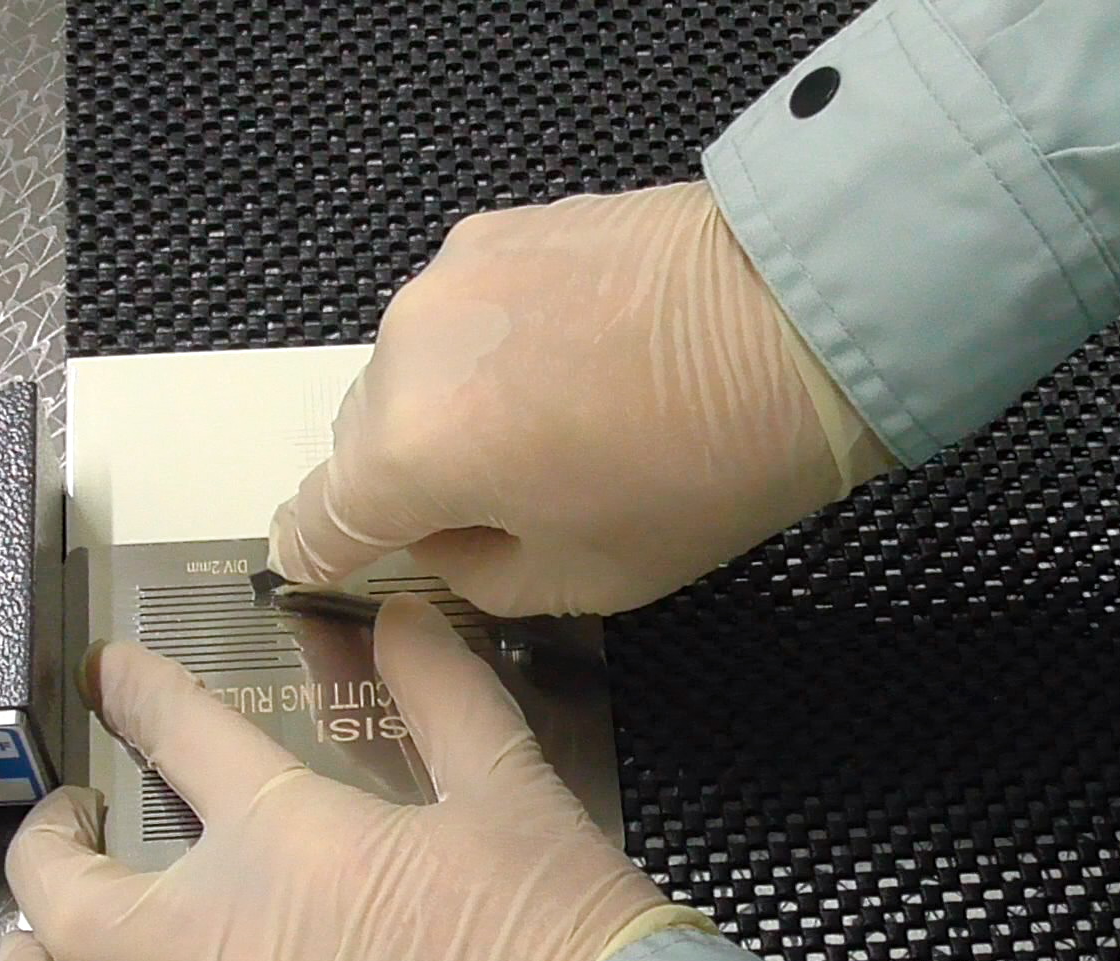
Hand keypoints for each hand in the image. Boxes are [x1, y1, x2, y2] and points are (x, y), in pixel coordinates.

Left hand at [0, 596, 701, 960]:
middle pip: (69, 894)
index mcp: (291, 845)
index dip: (138, 692)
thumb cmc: (554, 933)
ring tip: (29, 954)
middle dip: (40, 845)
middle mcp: (227, 945)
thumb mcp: (508, 791)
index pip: (182, 737)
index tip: (113, 676)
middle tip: (59, 821)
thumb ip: (443, 694)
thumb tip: (400, 618)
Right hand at [268, 181, 891, 616]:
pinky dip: (490, 348)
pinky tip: (574, 361)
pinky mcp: (501, 223)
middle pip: (358, 441)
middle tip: (496, 508)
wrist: (806, 315)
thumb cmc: (705, 471)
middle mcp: (404, 349)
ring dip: (449, 409)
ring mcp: (450, 272)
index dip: (320, 559)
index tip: (336, 569)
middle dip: (405, 484)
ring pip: (411, 370)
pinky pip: (462, 312)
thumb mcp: (583, 578)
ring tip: (550, 425)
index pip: (313, 522)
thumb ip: (473, 574)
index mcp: (410, 451)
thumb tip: (439, 538)